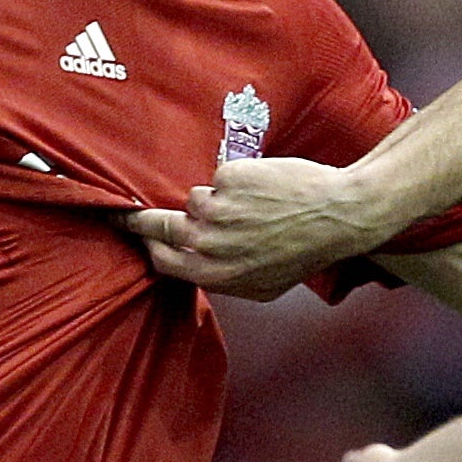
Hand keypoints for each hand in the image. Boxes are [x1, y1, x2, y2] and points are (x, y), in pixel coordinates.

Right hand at [131, 154, 379, 299]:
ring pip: (196, 198)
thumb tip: (189, 268)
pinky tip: (264, 189)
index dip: (149, 246)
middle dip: (139, 218)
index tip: (137, 235)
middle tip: (123, 209)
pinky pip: (219, 176)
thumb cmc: (303, 252)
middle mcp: (210, 244)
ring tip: (253, 205)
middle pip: (158, 226)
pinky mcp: (229, 178)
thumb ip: (222, 280)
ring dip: (215, 199)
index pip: (162, 261)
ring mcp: (218, 208)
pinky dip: (237, 179)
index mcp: (215, 275)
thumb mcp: (263, 286)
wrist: (338, 214)